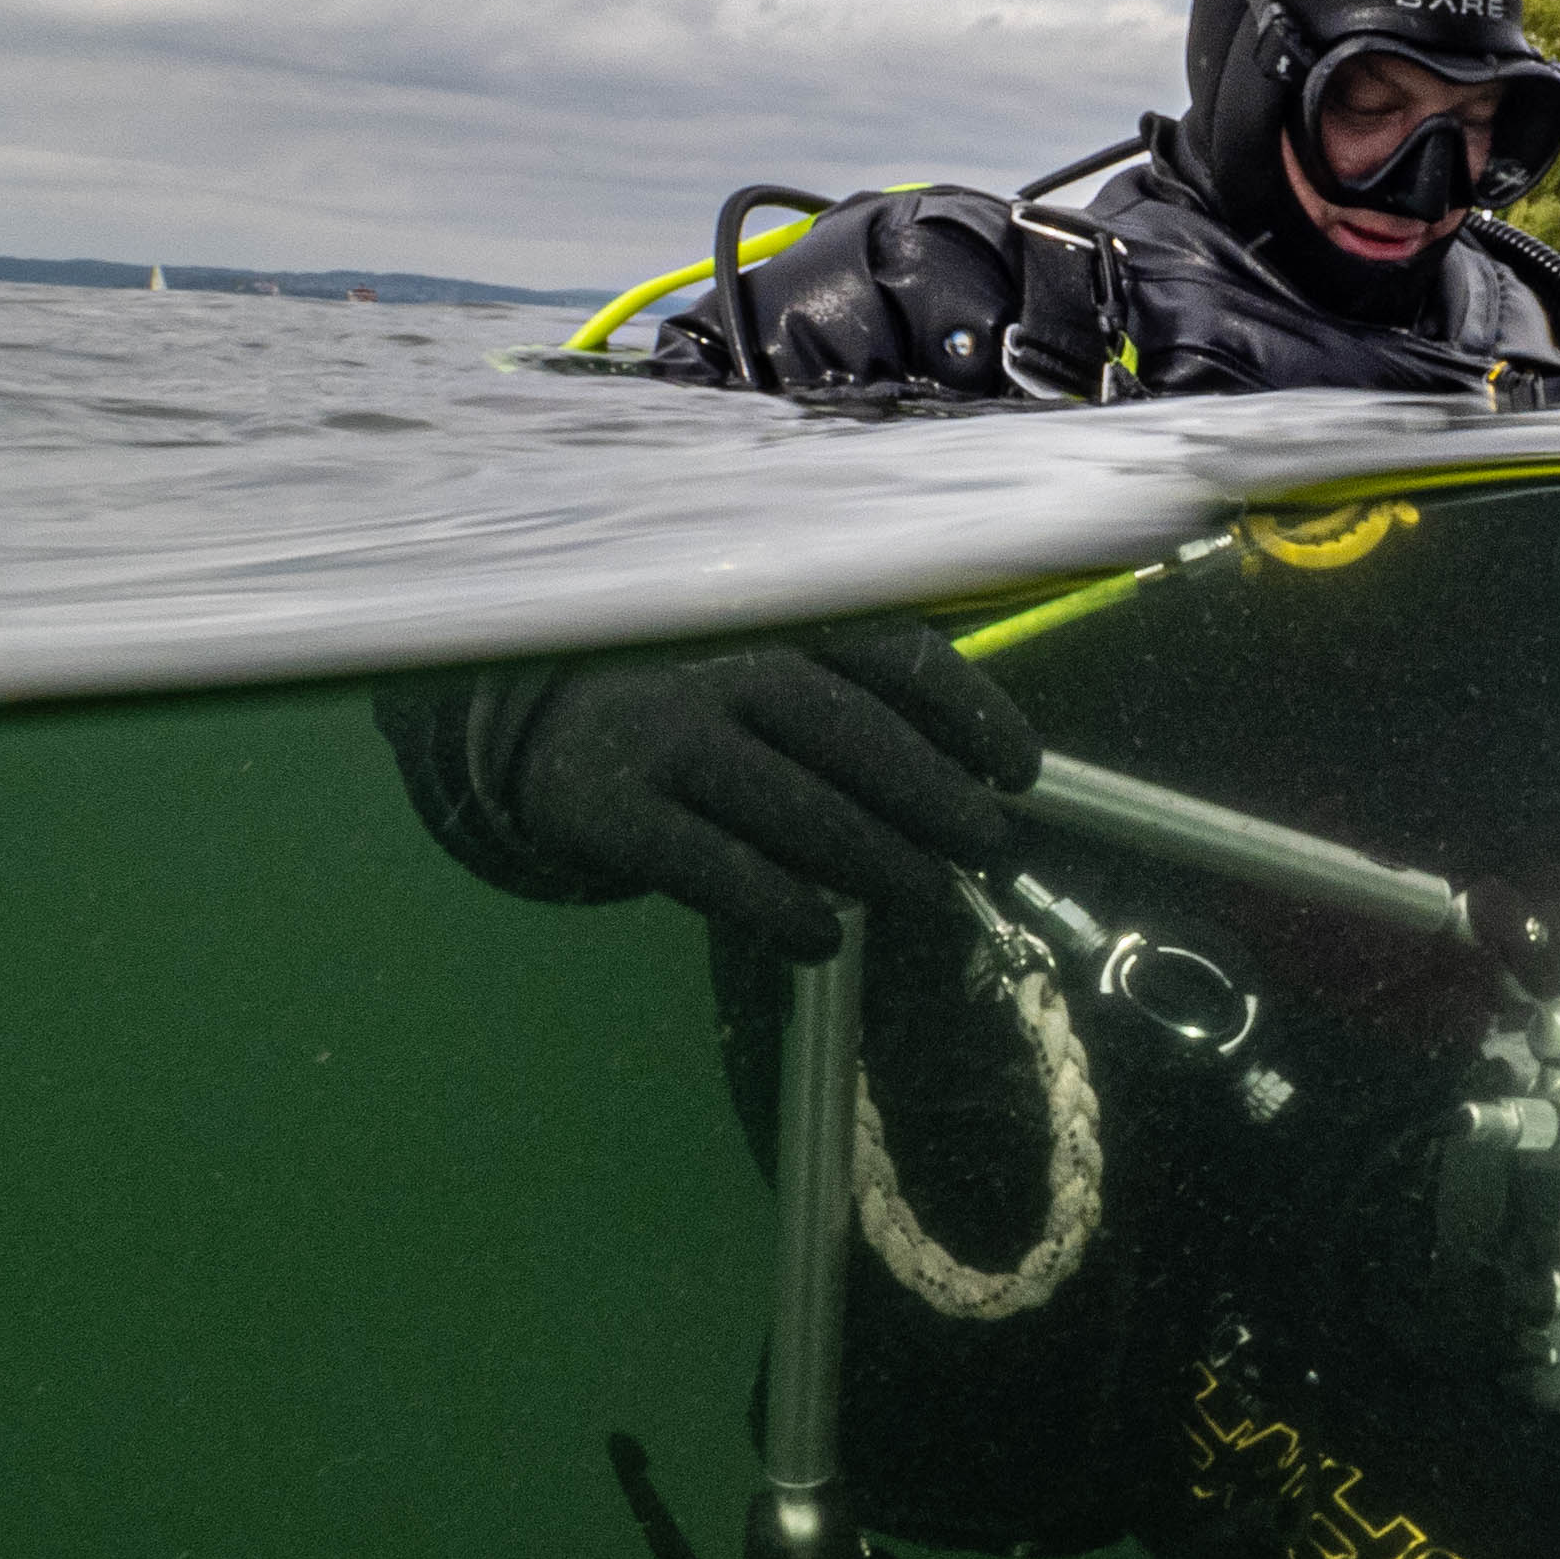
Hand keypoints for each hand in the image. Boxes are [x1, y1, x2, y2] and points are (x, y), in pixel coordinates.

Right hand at [507, 618, 1040, 955]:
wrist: (539, 725)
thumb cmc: (698, 704)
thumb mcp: (770, 672)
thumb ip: (859, 707)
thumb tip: (976, 785)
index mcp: (773, 620)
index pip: (893, 652)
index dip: (970, 710)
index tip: (1020, 772)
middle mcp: (720, 666)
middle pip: (852, 732)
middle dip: (934, 798)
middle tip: (983, 848)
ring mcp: (664, 736)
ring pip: (794, 806)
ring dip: (877, 861)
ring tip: (930, 894)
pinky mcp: (613, 811)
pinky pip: (718, 870)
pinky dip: (783, 909)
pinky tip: (825, 938)